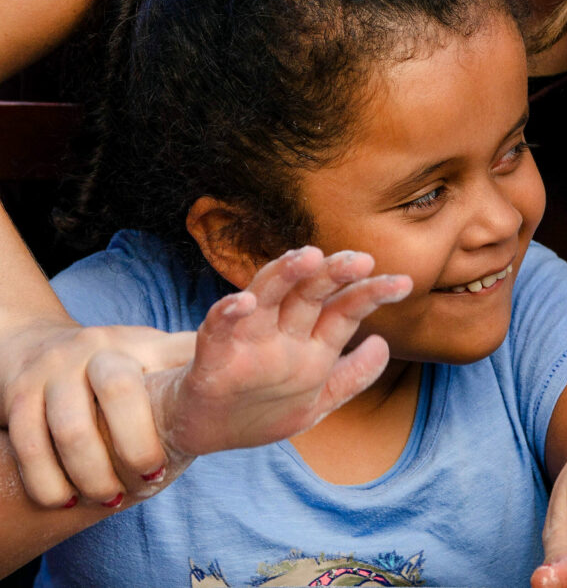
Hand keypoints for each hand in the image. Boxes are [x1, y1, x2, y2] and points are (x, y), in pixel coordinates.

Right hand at [3, 319, 194, 507]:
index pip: (170, 361)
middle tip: (150, 482)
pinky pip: (26, 443)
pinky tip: (64, 501)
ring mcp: (54, 371)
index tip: (174, 459)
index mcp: (141, 342)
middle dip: (135, 446)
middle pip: (118, 392)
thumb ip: (197, 366)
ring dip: (91, 473)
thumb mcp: (158, 356)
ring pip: (68, 427)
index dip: (186, 405)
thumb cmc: (117, 366)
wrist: (37, 349)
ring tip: (109, 499)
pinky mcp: (18, 395)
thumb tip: (263, 371)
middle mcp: (97, 349)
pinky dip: (47, 479)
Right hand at [148, 246, 411, 456]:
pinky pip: (218, 329)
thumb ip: (351, 377)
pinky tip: (242, 303)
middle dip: (335, 274)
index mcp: (310, 343)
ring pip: (267, 297)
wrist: (201, 432)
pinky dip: (228, 314)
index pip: (344, 310)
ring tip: (309, 256)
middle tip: (362, 259)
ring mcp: (248, 341)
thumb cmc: (259, 410)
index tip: (404, 283)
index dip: (371, 293)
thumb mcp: (315, 401)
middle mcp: (282, 334)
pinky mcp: (213, 356)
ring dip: (285, 274)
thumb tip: (383, 345)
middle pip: (310, 294)